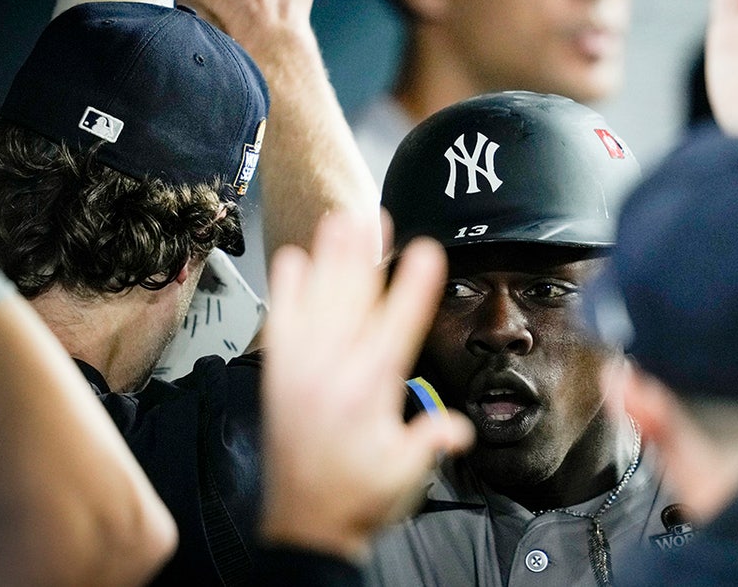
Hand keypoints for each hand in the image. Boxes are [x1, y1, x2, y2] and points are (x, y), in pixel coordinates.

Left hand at [259, 213, 472, 558]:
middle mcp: (331, 372)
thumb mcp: (405, 473)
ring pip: (317, 302)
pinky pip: (281, 323)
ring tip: (338, 219)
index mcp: (369, 391)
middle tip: (372, 214)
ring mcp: (300, 370)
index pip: (398, 325)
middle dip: (364, 254)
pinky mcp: (278, 376)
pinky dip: (286, 290)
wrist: (304, 523)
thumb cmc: (356, 497)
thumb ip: (432, 440)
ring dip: (329, 259)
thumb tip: (458, 426)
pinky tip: (291, 260)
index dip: (414, 285)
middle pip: (351, 299)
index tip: (427, 250)